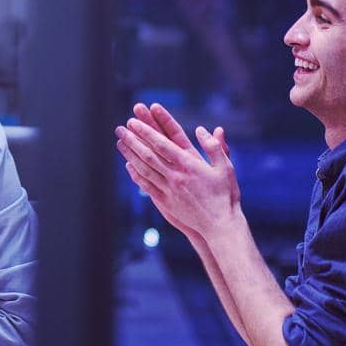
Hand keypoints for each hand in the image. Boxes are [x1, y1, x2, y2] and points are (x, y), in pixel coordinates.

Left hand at [116, 101, 240, 239]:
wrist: (220, 225)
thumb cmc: (225, 194)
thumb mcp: (225, 168)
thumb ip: (214, 147)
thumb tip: (200, 129)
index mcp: (189, 165)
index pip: (162, 144)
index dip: (146, 131)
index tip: (134, 121)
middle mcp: (176, 176)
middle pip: (148, 154)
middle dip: (133, 140)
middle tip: (120, 128)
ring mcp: (169, 190)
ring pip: (144, 169)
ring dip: (130, 154)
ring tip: (120, 142)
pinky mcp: (166, 202)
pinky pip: (147, 186)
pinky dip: (136, 174)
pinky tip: (129, 165)